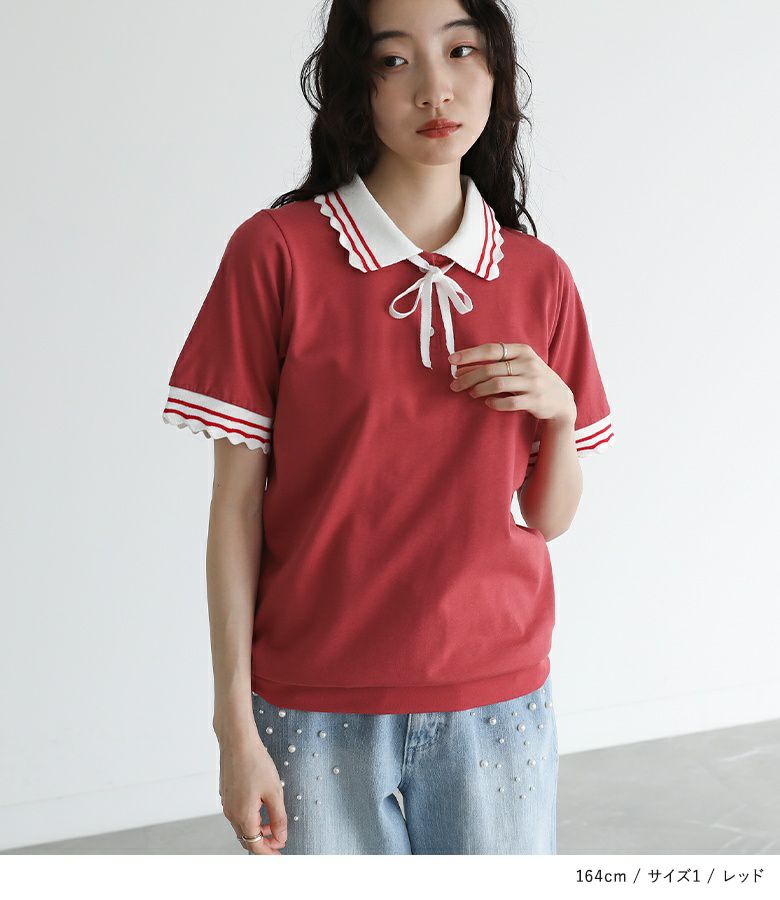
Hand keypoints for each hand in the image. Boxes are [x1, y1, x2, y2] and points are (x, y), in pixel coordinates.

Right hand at [218, 735, 287, 854]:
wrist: (237, 741)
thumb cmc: (255, 762)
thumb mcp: (274, 791)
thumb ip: (278, 818)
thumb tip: (281, 838)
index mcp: (243, 815)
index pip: (255, 845)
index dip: (268, 852)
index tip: (280, 853)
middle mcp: (231, 813)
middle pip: (246, 839)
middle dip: (263, 844)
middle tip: (278, 842)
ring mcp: (227, 804)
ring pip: (242, 826)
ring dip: (257, 830)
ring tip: (273, 824)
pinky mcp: (227, 794)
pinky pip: (238, 814)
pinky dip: (250, 818)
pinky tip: (261, 808)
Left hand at [448, 342, 575, 424]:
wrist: (561, 400)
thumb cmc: (532, 380)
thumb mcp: (520, 365)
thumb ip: (495, 364)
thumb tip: (460, 368)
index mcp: (523, 351)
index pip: (491, 349)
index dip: (469, 355)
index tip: (451, 360)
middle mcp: (529, 364)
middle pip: (490, 369)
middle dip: (468, 377)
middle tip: (454, 385)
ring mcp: (533, 382)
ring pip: (496, 385)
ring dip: (479, 390)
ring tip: (471, 393)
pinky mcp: (535, 400)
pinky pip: (508, 402)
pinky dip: (494, 403)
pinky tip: (488, 402)